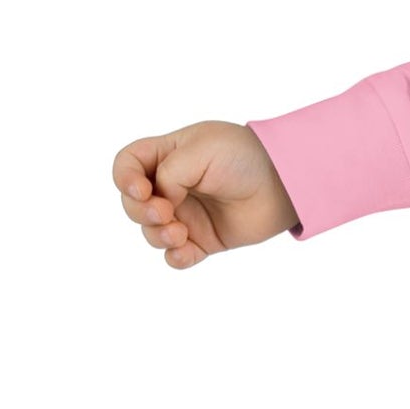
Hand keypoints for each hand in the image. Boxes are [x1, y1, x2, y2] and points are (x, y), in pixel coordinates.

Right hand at [111, 120, 298, 268]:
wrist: (286, 182)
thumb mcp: (201, 151)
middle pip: (133, 204)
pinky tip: (186, 252)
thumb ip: (168, 173)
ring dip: (158, 235)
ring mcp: (187, 213)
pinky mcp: (204, 239)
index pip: (127, 164)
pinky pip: (177, 256)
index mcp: (168, 155)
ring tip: (181, 233)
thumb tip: (161, 202)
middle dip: (141, 212)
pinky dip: (176, 257)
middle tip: (166, 213)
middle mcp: (173, 185)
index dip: (123, 179)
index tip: (141, 190)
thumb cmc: (246, 157)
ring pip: (151, 232)